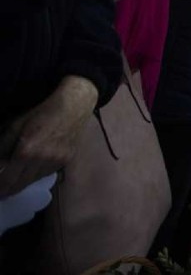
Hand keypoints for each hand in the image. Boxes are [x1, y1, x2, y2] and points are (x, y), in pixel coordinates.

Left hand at [0, 76, 97, 197]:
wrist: (73, 107)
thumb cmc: (42, 112)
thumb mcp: (16, 125)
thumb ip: (4, 146)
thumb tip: (0, 162)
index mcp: (26, 151)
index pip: (8, 179)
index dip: (1, 188)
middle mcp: (42, 160)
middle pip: (22, 184)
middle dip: (10, 190)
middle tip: (2, 192)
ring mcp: (56, 162)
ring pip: (35, 180)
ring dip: (24, 181)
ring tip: (17, 179)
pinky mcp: (66, 161)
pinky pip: (47, 173)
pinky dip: (38, 173)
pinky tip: (34, 168)